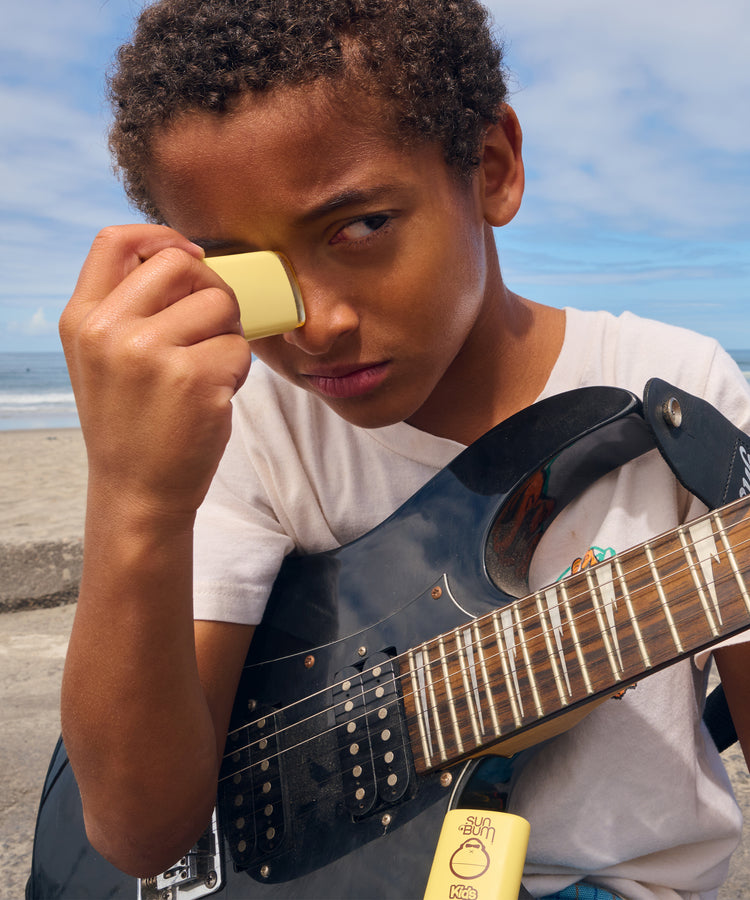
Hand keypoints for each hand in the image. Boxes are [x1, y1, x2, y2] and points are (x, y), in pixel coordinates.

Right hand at [60, 224, 251, 519]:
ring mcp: (151, 353)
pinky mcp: (194, 378)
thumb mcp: (102, 359)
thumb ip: (126, 308)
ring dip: (227, 334)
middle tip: (213, 325)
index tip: (190, 255)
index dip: (160, 236)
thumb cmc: (131, 424)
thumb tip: (185, 257)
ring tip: (208, 370)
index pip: (114, 241)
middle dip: (210, 289)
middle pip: (180, 264)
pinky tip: (215, 396)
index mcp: (82, 320)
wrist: (138, 491)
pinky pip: (240, 347)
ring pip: (220, 303)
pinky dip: (238, 370)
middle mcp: (109, 330)